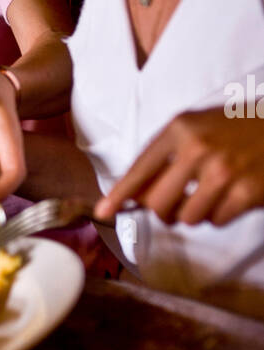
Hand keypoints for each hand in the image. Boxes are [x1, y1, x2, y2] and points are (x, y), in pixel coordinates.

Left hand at [94, 107, 263, 226]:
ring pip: (186, 218)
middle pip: (158, 203)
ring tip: (208, 196)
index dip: (119, 195)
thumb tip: (136, 195)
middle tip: (174, 207)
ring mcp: (223, 171)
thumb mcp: (196, 127)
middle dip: (162, 212)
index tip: (102, 212)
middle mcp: (198, 149)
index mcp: (180, 129)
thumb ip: (166, 155)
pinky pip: (216, 221)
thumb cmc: (235, 129)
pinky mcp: (246, 192)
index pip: (140, 168)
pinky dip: (220, 215)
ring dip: (194, 214)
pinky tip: (230, 197)